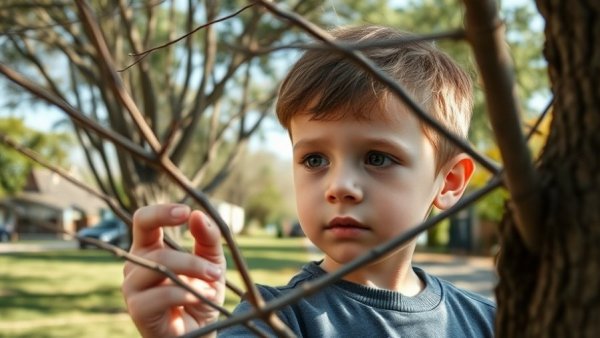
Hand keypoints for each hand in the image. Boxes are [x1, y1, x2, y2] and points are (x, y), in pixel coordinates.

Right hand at [122, 204, 225, 337]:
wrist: (199, 333)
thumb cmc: (201, 295)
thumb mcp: (212, 262)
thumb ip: (208, 238)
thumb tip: (197, 214)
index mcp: (149, 248)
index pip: (143, 220)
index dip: (161, 212)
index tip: (186, 212)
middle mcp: (135, 266)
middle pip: (156, 250)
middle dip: (191, 260)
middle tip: (216, 270)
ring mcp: (132, 289)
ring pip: (159, 269)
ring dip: (192, 274)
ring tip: (213, 285)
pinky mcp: (138, 310)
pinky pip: (161, 295)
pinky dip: (187, 294)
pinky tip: (202, 298)